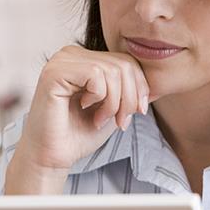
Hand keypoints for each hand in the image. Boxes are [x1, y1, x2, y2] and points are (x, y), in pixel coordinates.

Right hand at [5, 46, 151, 191]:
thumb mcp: (115, 107)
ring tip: (100, 119)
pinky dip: (100, 97)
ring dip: (115, 102)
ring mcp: (61, 60)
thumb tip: (156, 80)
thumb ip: (130, 89)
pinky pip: (96, 74)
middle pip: (123, 65)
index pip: (127, 60)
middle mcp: (71, 53)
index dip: (140, 88)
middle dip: (130, 98)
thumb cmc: (80, 134)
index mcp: (85, 58)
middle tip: (120, 122)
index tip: (137, 114)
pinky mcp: (54, 72)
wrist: (53, 156)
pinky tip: (85, 108)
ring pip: (113, 70)